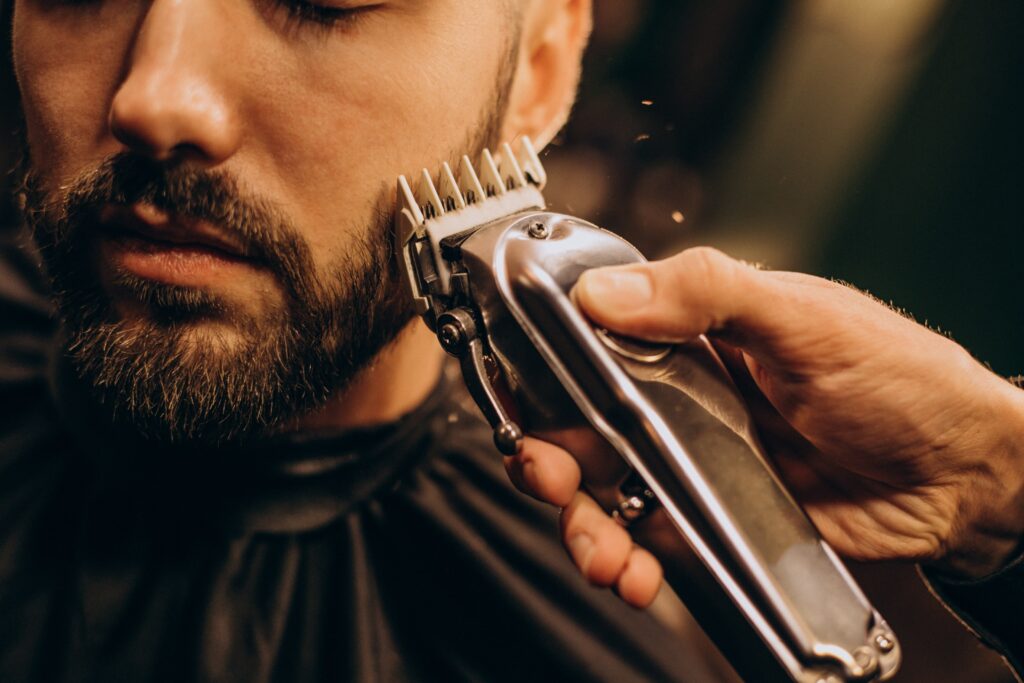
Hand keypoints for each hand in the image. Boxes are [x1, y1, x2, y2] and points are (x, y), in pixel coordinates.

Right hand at [504, 247, 1023, 606]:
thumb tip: (607, 293)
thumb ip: (707, 294)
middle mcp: (680, 398)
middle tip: (548, 477)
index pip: (591, 344)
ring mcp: (693, 462)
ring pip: (604, 491)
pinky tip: (637, 573)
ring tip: (601, 551)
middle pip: (580, 427)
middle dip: (549, 458)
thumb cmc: (900, 379)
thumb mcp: (803, 318)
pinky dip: (628, 561)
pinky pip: (648, 540)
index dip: (546, 373)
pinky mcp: (713, 517)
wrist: (963, 477)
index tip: (522, 400)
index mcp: (691, 335)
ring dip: (581, 523)